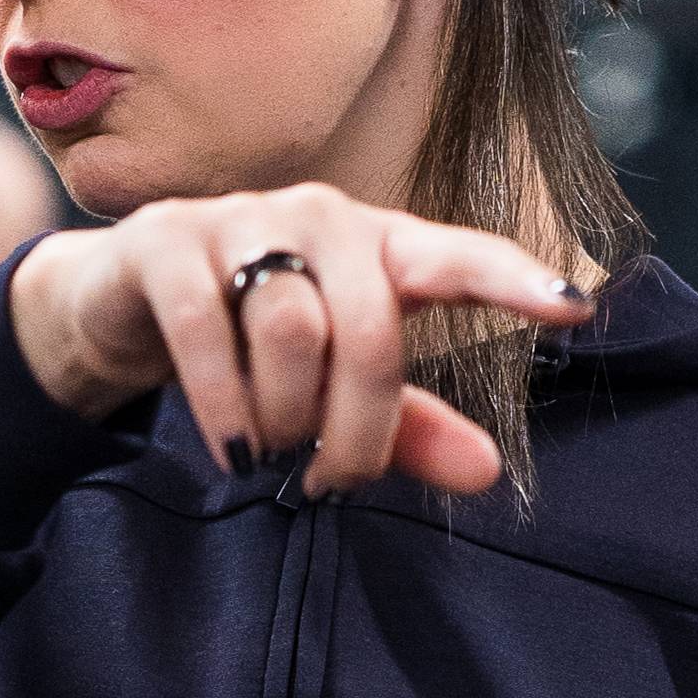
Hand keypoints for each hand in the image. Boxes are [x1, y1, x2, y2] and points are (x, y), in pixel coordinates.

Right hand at [9, 183, 590, 497]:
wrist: (121, 306)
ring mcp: (239, 220)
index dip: (514, 281)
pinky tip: (231, 448)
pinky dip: (223, 404)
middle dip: (357, 424)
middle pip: (368, 327)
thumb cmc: (253, 346)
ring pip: (290, 327)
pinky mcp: (165, 242)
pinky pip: (206, 328)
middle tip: (333, 478)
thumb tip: (489, 472)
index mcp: (377, 247)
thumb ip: (410, 429)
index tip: (576, 308)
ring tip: (271, 449)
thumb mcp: (333, 390)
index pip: (457, 257)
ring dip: (286, 416)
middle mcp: (319, 218)